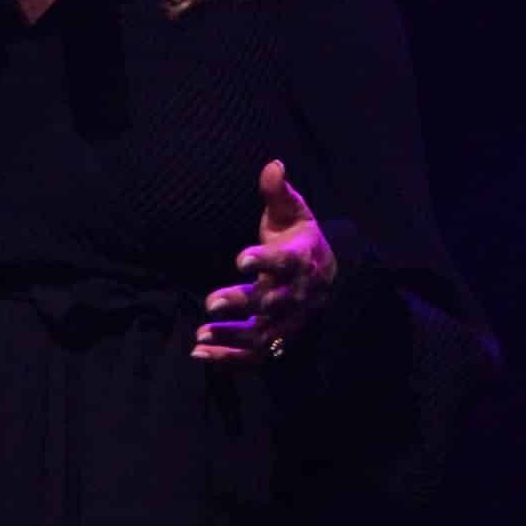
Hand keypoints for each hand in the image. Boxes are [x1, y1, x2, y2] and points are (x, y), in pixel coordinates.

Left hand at [193, 160, 336, 365]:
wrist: (325, 275)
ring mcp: (289, 322)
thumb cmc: (298, 238)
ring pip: (264, 336)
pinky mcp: (278, 340)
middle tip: (211, 302)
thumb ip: (278, 192)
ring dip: (232, 337)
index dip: (264, 261)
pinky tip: (199, 354)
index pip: (285, 262)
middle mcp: (296, 295)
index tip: (241, 259)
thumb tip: (273, 164)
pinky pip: (255, 357)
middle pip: (272, 303)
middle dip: (242, 303)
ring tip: (202, 335)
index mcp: (300, 260)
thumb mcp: (292, 211)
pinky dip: (228, 360)